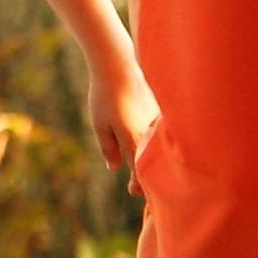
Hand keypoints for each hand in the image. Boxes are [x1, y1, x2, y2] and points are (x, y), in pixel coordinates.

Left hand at [88, 54, 161, 179]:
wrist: (117, 66)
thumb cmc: (104, 96)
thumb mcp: (100, 124)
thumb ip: (109, 149)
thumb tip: (115, 168)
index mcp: (133, 139)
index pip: (140, 170)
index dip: (138, 184)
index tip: (133, 192)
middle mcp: (148, 133)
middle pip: (151, 161)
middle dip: (147, 175)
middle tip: (139, 188)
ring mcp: (155, 121)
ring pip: (156, 147)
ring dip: (152, 158)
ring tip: (147, 168)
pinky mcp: (157, 110)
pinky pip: (157, 133)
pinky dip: (154, 142)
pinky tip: (149, 143)